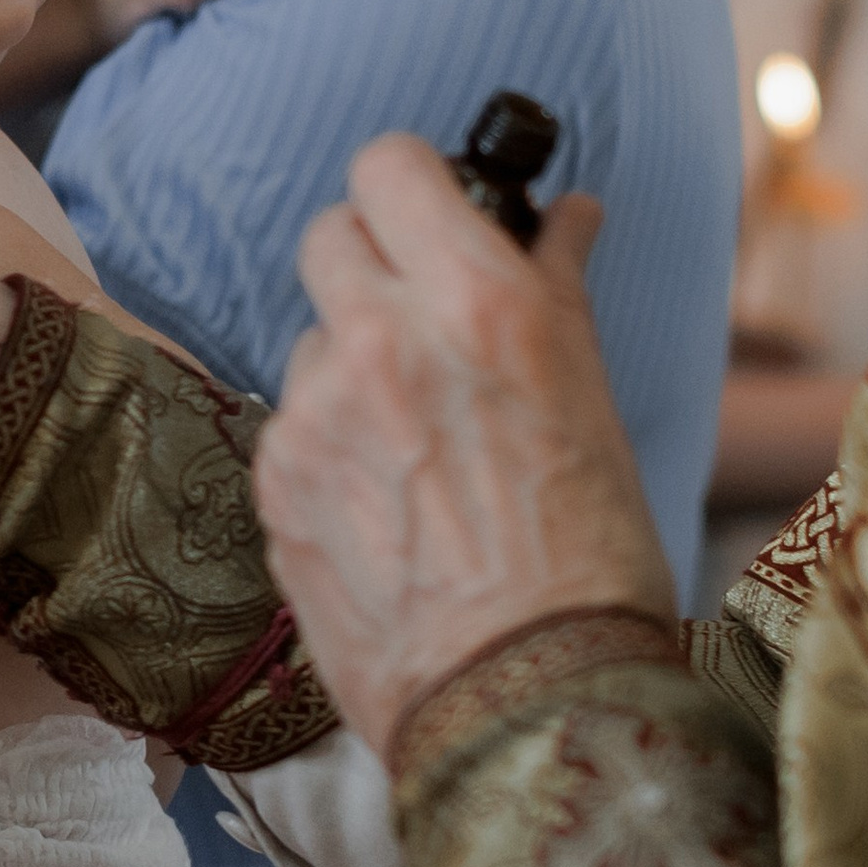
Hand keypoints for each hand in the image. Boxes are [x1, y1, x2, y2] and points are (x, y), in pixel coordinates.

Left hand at [255, 136, 675, 757]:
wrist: (526, 702)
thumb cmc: (590, 557)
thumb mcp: (594, 401)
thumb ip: (555, 290)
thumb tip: (563, 216)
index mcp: (475, 304)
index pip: (391, 163)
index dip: (412, 183)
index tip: (432, 214)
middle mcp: (380, 341)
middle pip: (330, 234)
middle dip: (371, 263)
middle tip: (420, 319)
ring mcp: (313, 415)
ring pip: (310, 340)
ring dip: (350, 368)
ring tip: (416, 447)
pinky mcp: (273, 485)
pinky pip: (291, 427)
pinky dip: (328, 447)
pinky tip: (385, 506)